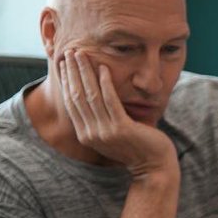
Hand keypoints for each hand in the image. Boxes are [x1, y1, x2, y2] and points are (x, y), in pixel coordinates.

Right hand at [56, 48, 175, 176]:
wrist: (154, 166)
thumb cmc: (136, 146)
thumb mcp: (111, 132)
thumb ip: (101, 118)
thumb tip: (94, 96)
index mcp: (85, 134)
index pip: (70, 102)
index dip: (66, 80)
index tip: (63, 62)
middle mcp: (91, 133)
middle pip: (76, 96)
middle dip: (72, 71)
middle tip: (69, 51)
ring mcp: (105, 131)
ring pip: (91, 95)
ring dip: (86, 72)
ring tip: (83, 54)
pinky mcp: (121, 128)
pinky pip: (111, 101)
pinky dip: (106, 83)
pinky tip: (104, 68)